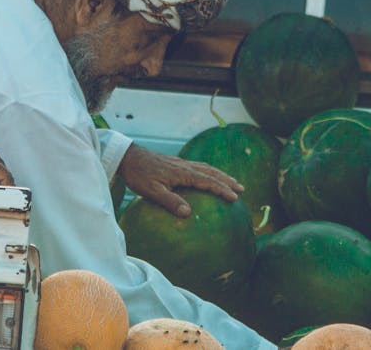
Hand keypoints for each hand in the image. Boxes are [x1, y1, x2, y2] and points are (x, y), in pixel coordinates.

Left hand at [116, 144, 242, 217]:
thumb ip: (170, 202)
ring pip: (206, 168)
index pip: (208, 181)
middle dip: (227, 180)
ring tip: (232, 182)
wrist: (127, 156)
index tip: (235, 197)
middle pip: (211, 172)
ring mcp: (181, 163)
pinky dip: (209, 171)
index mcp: (182, 173)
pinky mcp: (175, 163)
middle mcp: (185, 166)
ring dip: (220, 175)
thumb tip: (188, 213)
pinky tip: (208, 177)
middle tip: (242, 189)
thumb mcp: (152, 192)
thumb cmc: (138, 175)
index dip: (222, 189)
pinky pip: (198, 166)